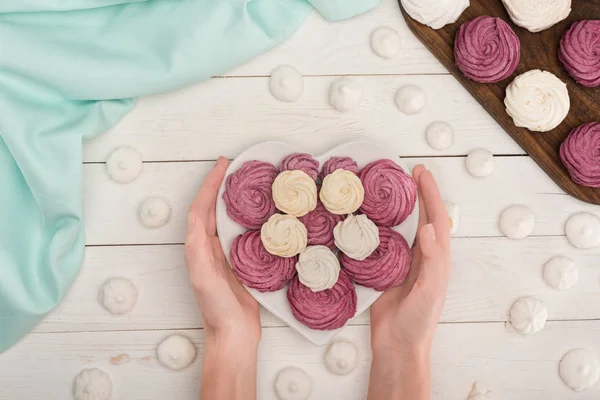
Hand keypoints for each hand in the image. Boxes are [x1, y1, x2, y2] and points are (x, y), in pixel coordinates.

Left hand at [185, 157, 260, 348]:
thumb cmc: (217, 309)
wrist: (234, 334)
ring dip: (235, 198)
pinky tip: (264, 213)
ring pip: (228, 218)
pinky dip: (250, 218)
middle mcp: (210, 247)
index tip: (224, 164)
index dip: (210, 184)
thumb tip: (197, 221)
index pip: (202, 208)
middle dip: (221, 185)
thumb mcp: (204, 279)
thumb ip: (198, 251)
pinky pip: (244, 232)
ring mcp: (226, 254)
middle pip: (213, 208)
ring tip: (249, 182)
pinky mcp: (243, 262)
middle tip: (237, 167)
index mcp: (199, 247)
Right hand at [367, 165, 450, 399]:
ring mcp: (401, 262)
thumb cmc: (418, 321)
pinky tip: (364, 219)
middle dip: (413, 193)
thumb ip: (432, 260)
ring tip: (381, 188)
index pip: (435, 218)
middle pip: (419, 217)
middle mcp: (420, 255)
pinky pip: (380, 243)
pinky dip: (376, 227)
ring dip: (394, 207)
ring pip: (399, 227)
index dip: (429, 193)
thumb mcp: (430, 290)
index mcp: (436, 258)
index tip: (420, 172)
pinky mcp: (383, 271)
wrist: (397, 345)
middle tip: (400, 172)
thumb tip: (431, 227)